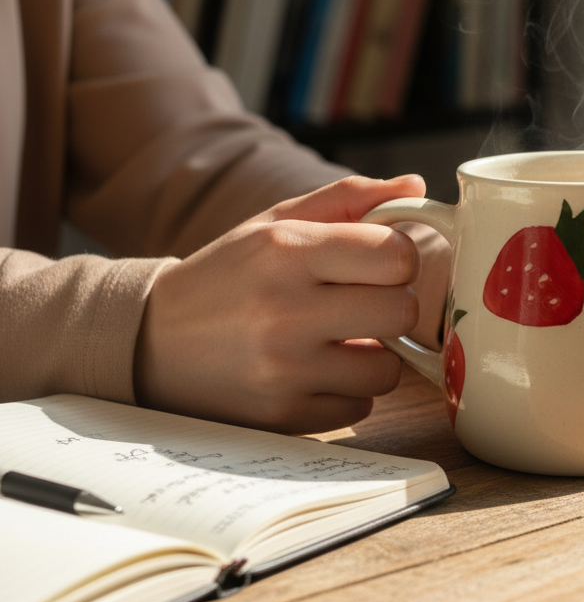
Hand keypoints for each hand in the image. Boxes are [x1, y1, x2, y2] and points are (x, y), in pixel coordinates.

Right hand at [135, 175, 429, 434]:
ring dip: (374, 356)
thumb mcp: (276, 224)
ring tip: (340, 341)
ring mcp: (283, 369)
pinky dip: (347, 391)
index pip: (396, 255)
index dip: (399, 258)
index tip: (380, 264)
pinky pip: (360, 407)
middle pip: (402, 311)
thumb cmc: (229, 276)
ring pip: (388, 369)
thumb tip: (416, 186)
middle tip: (364, 304)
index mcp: (286, 251)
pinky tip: (316, 372)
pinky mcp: (282, 415)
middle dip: (392, 306)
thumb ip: (348, 199)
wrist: (149, 342)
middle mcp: (284, 310)